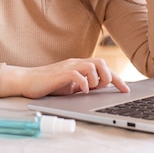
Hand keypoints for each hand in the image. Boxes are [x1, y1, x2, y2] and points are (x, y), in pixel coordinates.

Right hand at [0, 58, 129, 98]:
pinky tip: (82, 90)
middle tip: (102, 88)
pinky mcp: (60, 73)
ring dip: (96, 79)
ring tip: (90, 89)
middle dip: (108, 77)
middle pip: (101, 63)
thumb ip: (84, 84)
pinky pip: (77, 74)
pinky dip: (84, 83)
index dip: (117, 79)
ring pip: (92, 65)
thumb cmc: (48, 84)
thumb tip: (101, 88)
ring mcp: (68, 67)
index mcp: (80, 66)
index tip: (126, 89)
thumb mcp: (70, 86)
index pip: (103, 68)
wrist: (27, 81)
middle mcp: (76, 63)